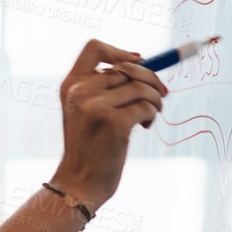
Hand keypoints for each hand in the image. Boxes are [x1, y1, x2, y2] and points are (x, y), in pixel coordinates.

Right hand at [53, 39, 166, 209]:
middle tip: (160, 95)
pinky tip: (144, 126)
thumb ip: (105, 88)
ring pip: (142, 87)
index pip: (94, 48)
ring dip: (155, 100)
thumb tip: (144, 64)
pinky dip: (153, 114)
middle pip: (129, 68)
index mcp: (71, 86)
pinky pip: (147, 106)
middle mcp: (80, 92)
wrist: (79, 183)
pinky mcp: (114, 123)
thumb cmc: (89, 148)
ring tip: (152, 115)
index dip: (119, 51)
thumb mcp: (86, 112)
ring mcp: (95, 107)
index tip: (137, 63)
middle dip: (151, 80)